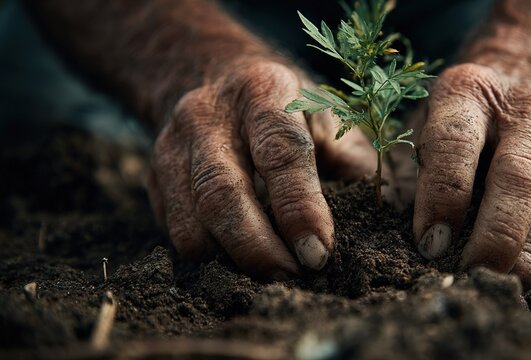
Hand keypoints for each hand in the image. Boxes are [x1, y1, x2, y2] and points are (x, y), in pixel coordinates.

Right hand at [147, 61, 377, 276]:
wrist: (213, 75)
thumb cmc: (285, 105)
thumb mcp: (326, 114)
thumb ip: (350, 160)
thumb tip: (374, 218)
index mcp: (263, 92)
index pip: (279, 153)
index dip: (299, 208)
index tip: (318, 254)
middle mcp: (209, 114)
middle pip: (222, 192)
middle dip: (258, 247)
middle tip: (291, 278)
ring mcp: (172, 144)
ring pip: (191, 219)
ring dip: (230, 259)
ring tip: (269, 275)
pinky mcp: (154, 175)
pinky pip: (174, 229)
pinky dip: (208, 256)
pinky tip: (238, 261)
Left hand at [411, 63, 530, 294]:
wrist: (527, 80)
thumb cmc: (460, 118)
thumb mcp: (426, 122)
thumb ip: (414, 169)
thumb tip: (412, 242)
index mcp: (470, 91)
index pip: (455, 145)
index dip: (441, 198)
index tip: (427, 244)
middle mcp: (528, 111)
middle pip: (518, 179)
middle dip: (494, 236)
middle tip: (470, 276)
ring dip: (529, 257)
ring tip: (500, 290)